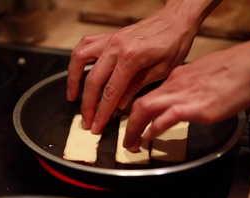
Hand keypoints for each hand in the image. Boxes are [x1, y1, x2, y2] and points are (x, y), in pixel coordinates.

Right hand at [66, 8, 200, 134]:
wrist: (177, 19)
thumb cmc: (174, 43)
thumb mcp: (161, 71)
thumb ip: (136, 87)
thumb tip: (118, 104)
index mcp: (131, 57)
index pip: (110, 92)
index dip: (101, 112)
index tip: (96, 126)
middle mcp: (116, 47)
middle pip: (92, 80)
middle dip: (87, 105)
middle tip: (86, 121)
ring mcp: (111, 39)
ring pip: (80, 58)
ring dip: (73, 79)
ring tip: (73, 96)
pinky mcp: (110, 36)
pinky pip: (86, 45)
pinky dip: (78, 59)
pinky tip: (78, 71)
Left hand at [122, 36, 249, 150]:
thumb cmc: (239, 69)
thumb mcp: (206, 75)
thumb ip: (192, 88)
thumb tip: (188, 102)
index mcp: (179, 76)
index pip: (150, 94)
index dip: (138, 112)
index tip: (135, 124)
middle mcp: (176, 84)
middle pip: (140, 103)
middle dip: (128, 124)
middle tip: (126, 140)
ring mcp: (185, 95)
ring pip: (145, 109)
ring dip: (133, 129)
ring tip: (131, 144)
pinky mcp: (196, 108)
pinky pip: (166, 118)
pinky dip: (153, 129)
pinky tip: (149, 138)